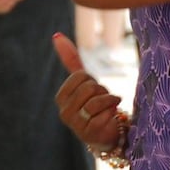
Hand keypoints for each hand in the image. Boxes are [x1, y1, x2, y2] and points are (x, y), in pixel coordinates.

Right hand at [52, 33, 124, 150]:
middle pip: (89, 87)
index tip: (94, 90)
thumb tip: (56, 35)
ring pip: (97, 99)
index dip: (92, 80)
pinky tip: (112, 119)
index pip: (80, 76)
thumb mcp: (84, 82)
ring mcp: (77, 125)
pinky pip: (105, 112)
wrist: (108, 134)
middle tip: (104, 101)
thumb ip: (71, 60)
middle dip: (102, 91)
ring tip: (109, 108)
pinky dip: (114, 112)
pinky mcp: (91, 133)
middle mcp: (64, 113)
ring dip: (110, 101)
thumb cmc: (95, 105)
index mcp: (61, 98)